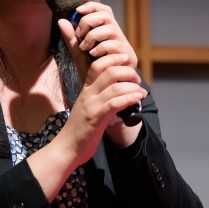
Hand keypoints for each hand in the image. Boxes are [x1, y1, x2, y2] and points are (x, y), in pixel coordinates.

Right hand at [58, 21, 145, 154]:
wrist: (66, 148)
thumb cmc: (79, 129)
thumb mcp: (87, 107)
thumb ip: (98, 97)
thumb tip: (117, 90)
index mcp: (86, 90)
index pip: (97, 66)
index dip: (113, 59)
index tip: (126, 60)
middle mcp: (88, 95)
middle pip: (109, 72)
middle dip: (128, 72)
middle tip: (137, 80)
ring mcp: (92, 106)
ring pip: (115, 87)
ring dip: (133, 87)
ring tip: (142, 92)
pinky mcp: (97, 119)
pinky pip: (114, 103)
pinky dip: (129, 99)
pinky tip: (138, 99)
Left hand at [64, 2, 136, 75]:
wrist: (108, 94)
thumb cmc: (96, 74)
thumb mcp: (80, 55)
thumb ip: (72, 39)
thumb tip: (61, 21)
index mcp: (108, 33)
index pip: (104, 10)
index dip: (91, 6)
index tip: (78, 11)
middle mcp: (118, 36)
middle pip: (106, 15)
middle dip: (89, 22)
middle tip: (80, 34)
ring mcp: (124, 46)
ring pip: (110, 29)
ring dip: (94, 36)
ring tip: (86, 48)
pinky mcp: (129, 57)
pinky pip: (115, 44)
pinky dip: (101, 47)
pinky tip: (94, 55)